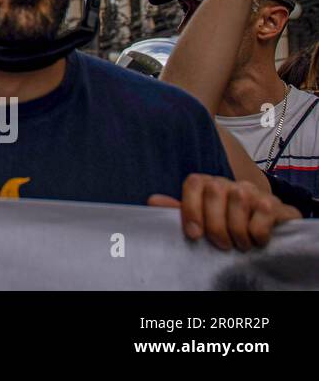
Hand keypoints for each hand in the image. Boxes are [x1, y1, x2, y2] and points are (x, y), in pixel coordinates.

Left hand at [148, 173, 300, 250]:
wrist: (268, 230)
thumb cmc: (229, 227)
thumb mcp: (204, 221)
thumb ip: (181, 211)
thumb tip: (153, 201)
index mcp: (209, 185)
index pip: (194, 182)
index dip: (191, 208)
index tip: (194, 234)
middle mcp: (230, 184)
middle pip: (214, 191)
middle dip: (215, 224)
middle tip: (221, 244)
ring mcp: (253, 191)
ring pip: (239, 200)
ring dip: (237, 230)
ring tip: (239, 244)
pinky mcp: (274, 203)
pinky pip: (263, 212)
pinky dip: (258, 232)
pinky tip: (258, 240)